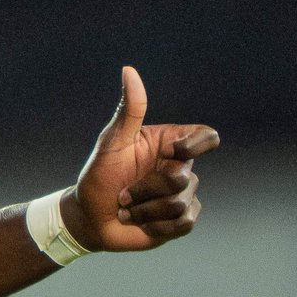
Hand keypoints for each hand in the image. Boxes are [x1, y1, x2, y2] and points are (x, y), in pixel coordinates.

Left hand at [65, 66, 220, 252]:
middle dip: (146, 189)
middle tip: (122, 194)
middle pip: (184, 177)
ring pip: (180, 203)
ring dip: (144, 210)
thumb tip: (129, 70)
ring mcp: (183, 195)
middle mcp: (180, 167)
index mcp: (169, 144)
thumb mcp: (111, 142)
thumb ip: (128, 110)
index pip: (206, 137)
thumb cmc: (98, 176)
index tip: (169, 152)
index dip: (195, 145)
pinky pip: (183, 223)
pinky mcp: (181, 220)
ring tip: (127, 208)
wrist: (89, 218)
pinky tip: (140, 222)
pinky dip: (156, 225)